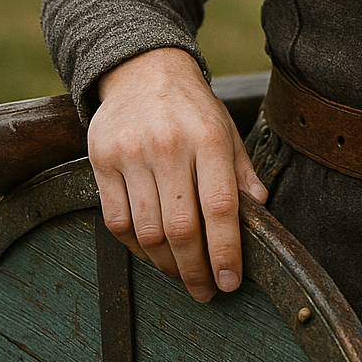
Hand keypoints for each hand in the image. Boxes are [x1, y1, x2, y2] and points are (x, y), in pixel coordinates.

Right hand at [87, 47, 267, 302]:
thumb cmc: (192, 109)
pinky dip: (136, 247)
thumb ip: (242, 173)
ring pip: (148, 231)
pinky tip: (152, 252)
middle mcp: (170, 145)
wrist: (144, 70)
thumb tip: (260, 210)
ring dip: (166, 264)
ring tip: (181, 273)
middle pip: (181, 228)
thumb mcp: (227, 131)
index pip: (220, 208)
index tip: (230, 281)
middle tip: (205, 291)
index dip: (226, 252)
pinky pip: (117, 221)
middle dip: (195, 270)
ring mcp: (132, 153)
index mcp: (209, 138)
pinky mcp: (101, 160)